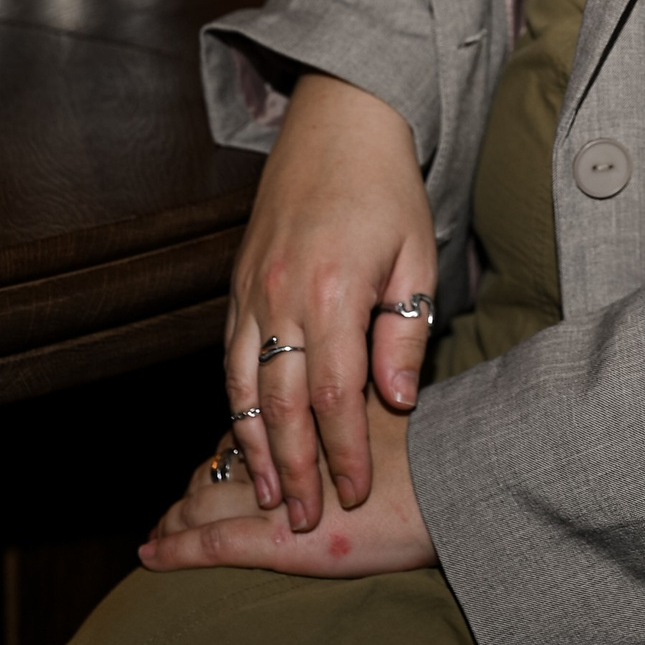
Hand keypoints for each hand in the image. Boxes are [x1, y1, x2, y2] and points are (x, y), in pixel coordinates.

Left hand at [140, 387, 434, 578]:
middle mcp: (286, 450)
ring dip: (182, 512)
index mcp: (312, 412)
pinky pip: (215, 544)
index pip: (258, 418)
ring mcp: (279, 498)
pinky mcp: (281, 542)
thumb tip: (370, 381)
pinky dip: (179, 550)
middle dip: (201, 479)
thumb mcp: (409, 395)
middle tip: (183, 498)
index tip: (225, 454)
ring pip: (210, 498)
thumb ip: (381, 379)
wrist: (463, 484)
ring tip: (159, 530)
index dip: (237, 438)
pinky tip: (151, 556)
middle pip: (227, 457)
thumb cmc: (448, 444)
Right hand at [225, 72, 437, 533]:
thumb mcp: (416, 257)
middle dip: (292, 470)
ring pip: (240, 388)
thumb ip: (403, 332)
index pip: (337, 396)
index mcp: (334, 291)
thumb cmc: (388, 190)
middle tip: (301, 522)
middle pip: (281, 405)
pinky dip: (233, 405)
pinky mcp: (236, 285)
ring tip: (263, 497)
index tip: (355, 495)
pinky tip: (243, 438)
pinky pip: (227, 358)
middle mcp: (281, 295)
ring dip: (252, 448)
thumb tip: (397, 403)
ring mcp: (251, 290)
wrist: (338, 123)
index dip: (343, 452)